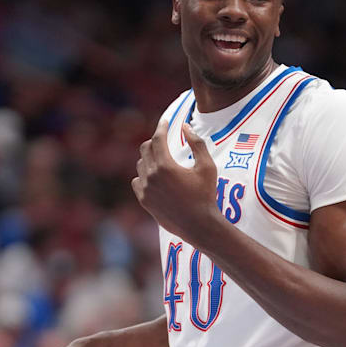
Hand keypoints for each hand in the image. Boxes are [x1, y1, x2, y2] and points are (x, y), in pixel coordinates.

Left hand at [131, 121, 220, 244]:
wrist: (199, 225)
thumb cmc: (206, 195)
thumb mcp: (207, 167)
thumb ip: (197, 143)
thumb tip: (186, 126)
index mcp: (166, 166)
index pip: (158, 139)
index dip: (161, 127)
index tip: (165, 121)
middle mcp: (152, 176)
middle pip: (146, 148)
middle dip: (155, 141)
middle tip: (164, 141)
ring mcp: (146, 189)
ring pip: (141, 164)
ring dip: (150, 158)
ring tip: (162, 160)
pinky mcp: (144, 200)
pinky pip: (137, 181)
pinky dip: (144, 175)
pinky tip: (154, 177)